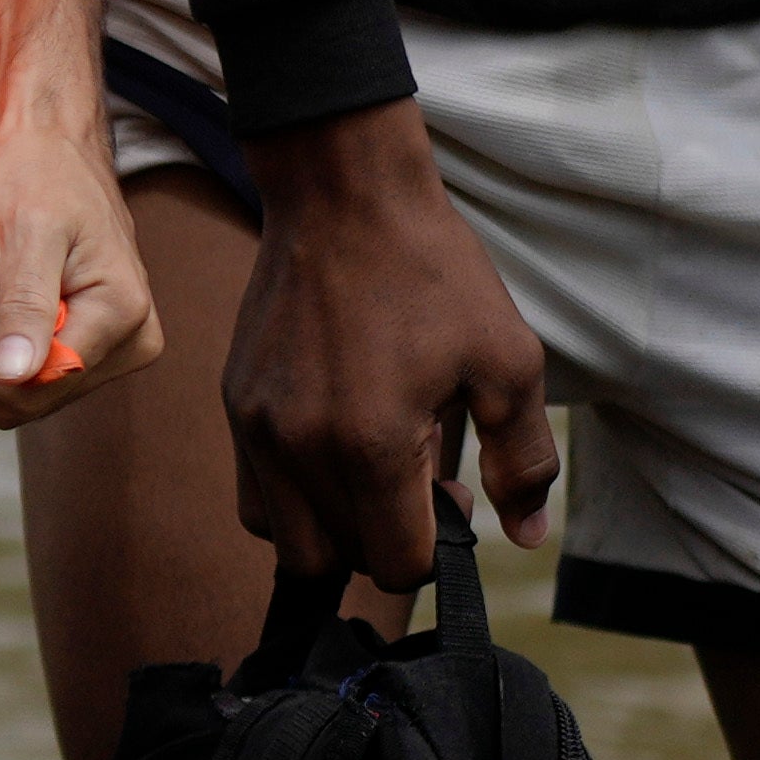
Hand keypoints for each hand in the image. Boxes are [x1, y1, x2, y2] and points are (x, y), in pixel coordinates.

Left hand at [0, 77, 166, 428]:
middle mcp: (135, 338)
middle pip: (38, 399)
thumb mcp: (25, 232)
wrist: (53, 140)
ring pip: (36, 391)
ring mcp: (121, 342)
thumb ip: (25, 305)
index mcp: (123, 314)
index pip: (38, 387)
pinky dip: (7, 347)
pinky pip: (42, 371)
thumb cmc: (36, 171)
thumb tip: (17, 377)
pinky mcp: (101, 338)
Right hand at [221, 97, 554, 589]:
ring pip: (284, 541)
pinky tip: (335, 448)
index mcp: (370, 444)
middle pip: (337, 562)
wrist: (342, 196)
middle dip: (386, 541)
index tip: (453, 494)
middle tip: (418, 482)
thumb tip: (524, 534)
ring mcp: (256, 430)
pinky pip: (254, 495)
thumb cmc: (433, 273)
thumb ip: (523, 459)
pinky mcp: (235, 407)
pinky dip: (295, 499)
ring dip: (334, 530)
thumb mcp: (508, 361)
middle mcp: (299, 449)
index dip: (438, 549)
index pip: (396, 563)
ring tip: (371, 474)